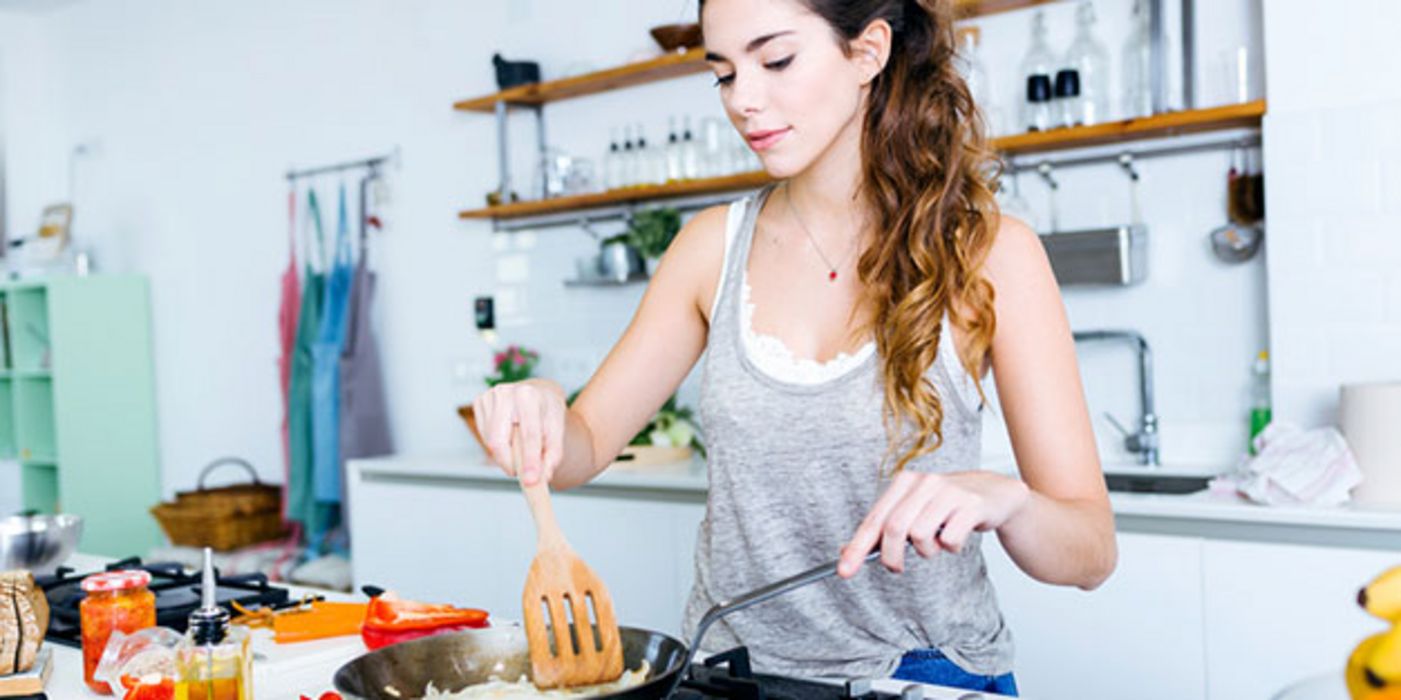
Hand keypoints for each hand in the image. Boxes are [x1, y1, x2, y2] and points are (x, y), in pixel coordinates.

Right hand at [470, 379, 566, 486]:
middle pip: (499, 441)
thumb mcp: (558, 431)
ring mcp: (489, 396)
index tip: (530, 480)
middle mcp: (506, 392)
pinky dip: (496, 443)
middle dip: (509, 463)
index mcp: (529, 396)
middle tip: (520, 472)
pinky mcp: (479, 402)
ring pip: (489, 441)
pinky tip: (508, 436)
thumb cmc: (547, 412)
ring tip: (519, 447)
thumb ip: (553, 454)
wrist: (538, 393)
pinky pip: (483, 435)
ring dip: (503, 453)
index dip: (529, 459)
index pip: (528, 434)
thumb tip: (542, 476)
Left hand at [838, 470, 1029, 577]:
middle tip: (896, 568)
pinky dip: (950, 548)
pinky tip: (957, 538)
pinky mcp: (971, 505)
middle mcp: (924, 483)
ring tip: (936, 543)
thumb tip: (846, 552)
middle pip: (894, 529)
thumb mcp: (913, 512)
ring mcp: (949, 492)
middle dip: (891, 557)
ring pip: (921, 536)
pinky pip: (949, 540)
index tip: (844, 571)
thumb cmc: (947, 506)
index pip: (874, 519)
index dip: (857, 547)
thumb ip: (882, 530)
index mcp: (904, 482)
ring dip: (927, 551)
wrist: (994, 494)